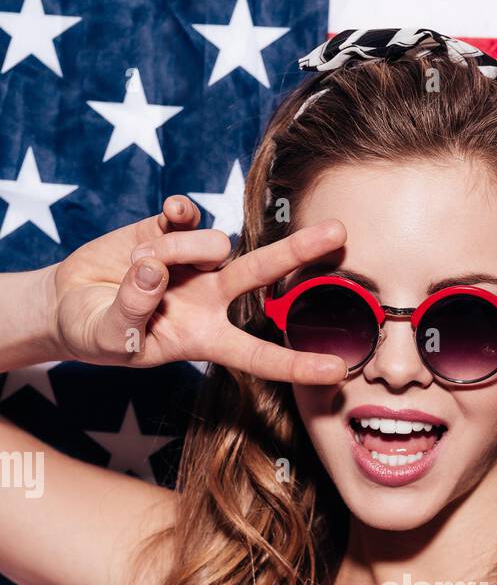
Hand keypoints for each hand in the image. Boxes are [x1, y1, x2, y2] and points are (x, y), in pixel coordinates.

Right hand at [47, 194, 347, 383]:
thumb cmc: (94, 333)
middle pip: (262, 276)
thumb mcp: (109, 338)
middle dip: (299, 253)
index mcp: (204, 339)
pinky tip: (169, 216)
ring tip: (137, 267)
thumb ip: (132, 310)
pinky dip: (179, 212)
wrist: (67, 301)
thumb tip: (155, 269)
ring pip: (208, 244)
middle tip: (340, 232)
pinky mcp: (169, 230)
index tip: (338, 372)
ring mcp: (193, 263)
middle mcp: (210, 300)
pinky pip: (187, 213)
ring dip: (174, 253)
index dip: (296, 366)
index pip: (257, 356)